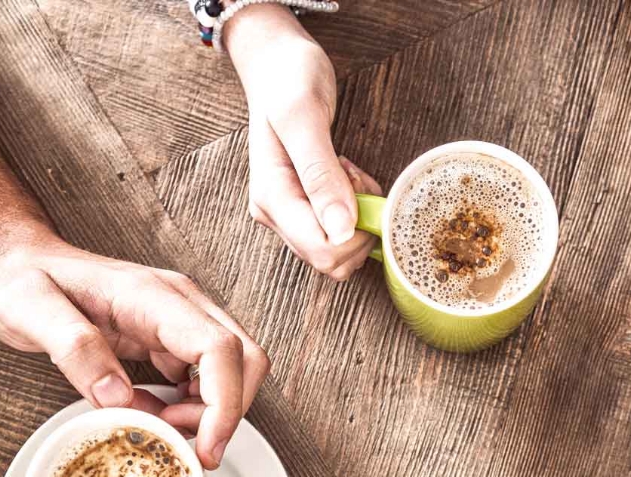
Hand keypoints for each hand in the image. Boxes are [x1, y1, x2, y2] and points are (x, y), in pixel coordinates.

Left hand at [0, 239, 268, 467]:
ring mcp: (179, 319)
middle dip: (227, 412)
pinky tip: (155, 415)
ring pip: (233, 370)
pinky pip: (204, 376)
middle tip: (182, 444)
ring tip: (161, 429)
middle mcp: (178, 303)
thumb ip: (75, 349)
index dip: (224, 404)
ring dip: (211, 412)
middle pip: (244, 359)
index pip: (218, 348)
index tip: (205, 449)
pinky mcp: (170, 337)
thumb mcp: (29, 311)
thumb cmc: (22, 282)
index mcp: (150, 296)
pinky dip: (192, 406)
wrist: (17, 264)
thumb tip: (118, 397)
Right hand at [225, 5, 381, 279]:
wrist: (276, 63)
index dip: (357, 231)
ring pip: (338, 248)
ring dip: (358, 216)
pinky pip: (338, 231)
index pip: (322, 252)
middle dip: (359, 223)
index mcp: (271, 198)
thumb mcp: (305, 117)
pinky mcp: (301, 207)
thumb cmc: (287, 79)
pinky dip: (354, 208)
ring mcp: (287, 213)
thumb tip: (341, 230)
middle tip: (352, 172)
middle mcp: (275, 214)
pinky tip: (345, 173)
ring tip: (347, 168)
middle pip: (331, 259)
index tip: (356, 182)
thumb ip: (321, 175)